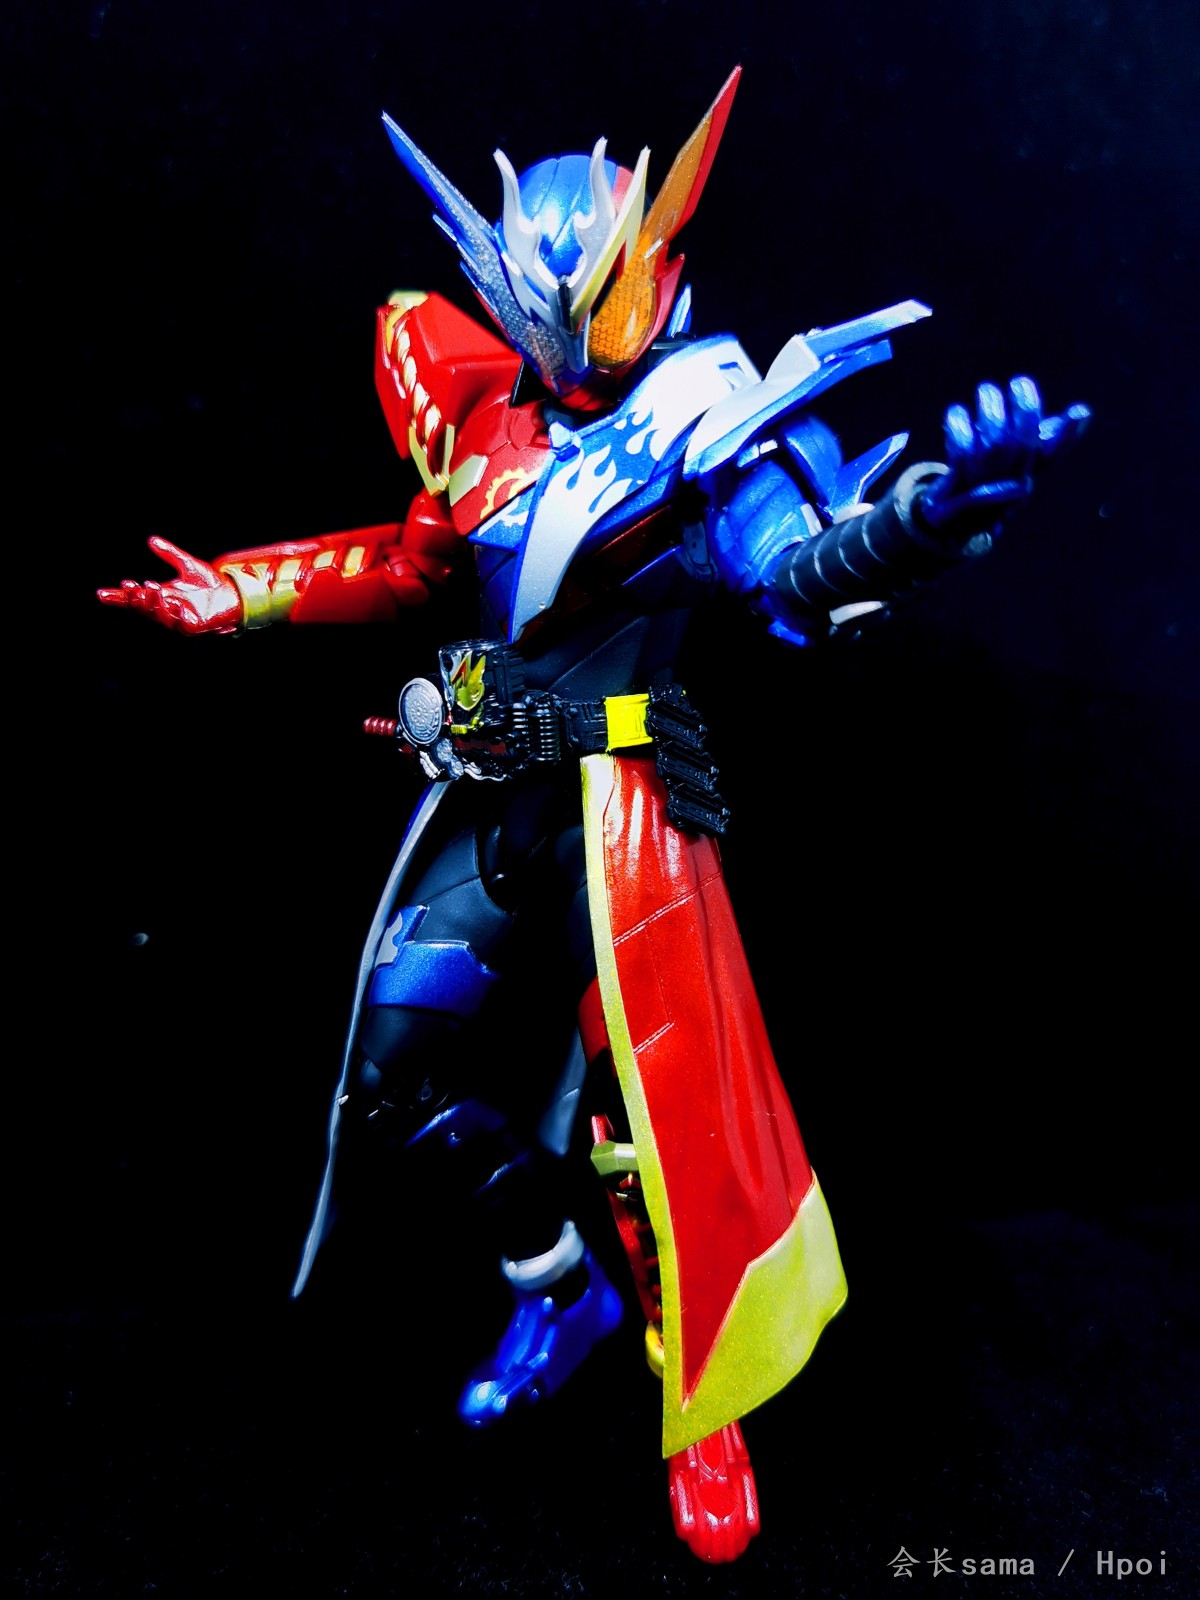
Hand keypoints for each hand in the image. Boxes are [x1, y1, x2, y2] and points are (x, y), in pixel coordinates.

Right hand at [98, 536, 241, 634]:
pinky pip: (183, 625)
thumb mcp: (188, 564)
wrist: (233, 593)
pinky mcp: (195, 626)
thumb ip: (170, 553)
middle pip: (144, 607)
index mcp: (162, 595)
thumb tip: (151, 540)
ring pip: (161, 616)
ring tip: (152, 588)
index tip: (100, 593)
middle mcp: (168, 609)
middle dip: (135, 598)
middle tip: (130, 585)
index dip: (118, 598)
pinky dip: (179, 616)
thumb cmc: (210, 582)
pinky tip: (178, 607)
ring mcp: (180, 619)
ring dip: (155, 603)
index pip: (135, 598)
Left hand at [919, 378, 1090, 532]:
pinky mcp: (959, 485)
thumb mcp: (1017, 461)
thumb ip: (1043, 438)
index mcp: (1030, 475)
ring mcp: (986, 485)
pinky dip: (960, 426)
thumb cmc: (989, 481)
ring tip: (987, 390)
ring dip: (991, 408)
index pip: (1053, 457)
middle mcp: (1012, 482)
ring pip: (995, 441)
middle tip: (1019, 382)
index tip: (1079, 411)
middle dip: (1025, 407)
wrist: (952, 521)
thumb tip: (1082, 414)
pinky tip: (957, 412)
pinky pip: (963, 450)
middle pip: (1024, 442)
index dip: (1069, 436)